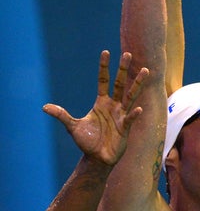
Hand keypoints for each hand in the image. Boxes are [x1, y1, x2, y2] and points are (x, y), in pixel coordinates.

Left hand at [43, 51, 146, 165]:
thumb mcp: (73, 126)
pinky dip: (134, 114)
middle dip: (123, 69)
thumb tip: (44, 107)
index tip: (106, 52)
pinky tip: (138, 109)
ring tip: (144, 70)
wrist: (97, 158)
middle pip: (119, 84)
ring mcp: (121, 115)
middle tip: (128, 54)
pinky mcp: (125, 127)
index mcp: (101, 102)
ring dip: (137, 84)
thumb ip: (62, 115)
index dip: (104, 67)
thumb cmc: (87, 141)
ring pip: (130, 96)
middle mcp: (113, 105)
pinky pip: (130, 118)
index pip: (103, 81)